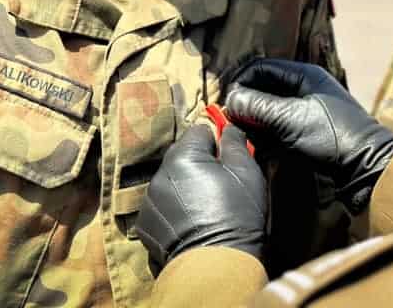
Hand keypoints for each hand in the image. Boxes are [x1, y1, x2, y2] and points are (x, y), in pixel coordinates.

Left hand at [135, 124, 265, 272]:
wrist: (215, 265)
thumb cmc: (236, 214)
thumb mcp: (246, 172)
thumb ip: (235, 142)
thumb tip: (228, 126)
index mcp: (184, 155)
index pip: (199, 131)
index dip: (216, 142)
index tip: (227, 160)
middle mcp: (160, 173)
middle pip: (182, 155)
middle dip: (199, 164)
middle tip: (219, 185)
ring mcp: (149, 200)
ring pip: (170, 181)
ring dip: (184, 186)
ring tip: (205, 208)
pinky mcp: (146, 224)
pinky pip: (161, 205)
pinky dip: (173, 209)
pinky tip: (190, 223)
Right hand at [226, 59, 392, 214]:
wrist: (366, 166)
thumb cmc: (332, 136)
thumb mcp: (291, 119)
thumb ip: (258, 106)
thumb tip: (231, 99)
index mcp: (304, 74)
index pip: (261, 68)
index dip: (241, 82)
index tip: (227, 103)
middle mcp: (305, 87)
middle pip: (264, 87)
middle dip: (247, 103)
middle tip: (232, 121)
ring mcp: (307, 109)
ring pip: (270, 108)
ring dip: (256, 120)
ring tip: (245, 134)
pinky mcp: (308, 129)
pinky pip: (279, 124)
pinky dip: (267, 132)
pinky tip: (260, 145)